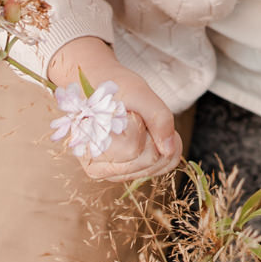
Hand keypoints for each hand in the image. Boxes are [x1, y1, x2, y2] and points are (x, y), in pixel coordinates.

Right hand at [47, 33, 182, 166]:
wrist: (91, 87)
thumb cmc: (109, 87)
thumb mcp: (137, 90)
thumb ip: (158, 117)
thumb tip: (169, 149)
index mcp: (92, 145)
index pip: (134, 148)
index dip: (140, 124)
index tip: (127, 111)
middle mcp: (96, 166)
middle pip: (148, 161)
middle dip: (152, 135)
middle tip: (134, 117)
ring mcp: (108, 173)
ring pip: (154, 168)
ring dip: (155, 144)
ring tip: (134, 126)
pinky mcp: (119, 174)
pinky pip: (152, 171)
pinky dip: (155, 152)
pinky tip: (141, 137)